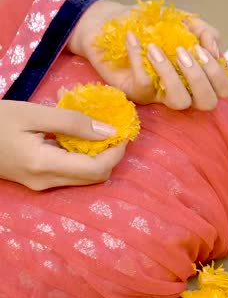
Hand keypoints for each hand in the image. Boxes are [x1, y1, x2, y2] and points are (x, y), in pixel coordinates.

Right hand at [0, 100, 125, 190]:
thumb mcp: (32, 113)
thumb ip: (72, 122)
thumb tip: (109, 132)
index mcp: (45, 165)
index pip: (98, 169)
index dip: (117, 152)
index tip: (124, 130)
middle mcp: (46, 181)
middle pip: (95, 176)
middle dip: (110, 153)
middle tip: (113, 128)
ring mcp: (41, 184)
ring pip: (84, 175)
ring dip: (96, 153)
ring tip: (95, 127)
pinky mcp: (37, 180)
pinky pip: (70, 171)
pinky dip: (80, 154)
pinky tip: (75, 133)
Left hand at [68, 1, 227, 110]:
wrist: (110, 22)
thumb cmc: (149, 24)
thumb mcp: (183, 21)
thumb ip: (205, 31)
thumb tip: (214, 50)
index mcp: (199, 75)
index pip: (222, 89)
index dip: (218, 74)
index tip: (201, 50)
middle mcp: (184, 89)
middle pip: (207, 103)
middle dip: (200, 79)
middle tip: (183, 53)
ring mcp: (161, 94)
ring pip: (179, 102)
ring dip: (172, 75)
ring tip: (156, 50)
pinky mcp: (137, 94)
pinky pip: (144, 85)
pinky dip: (139, 59)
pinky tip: (133, 39)